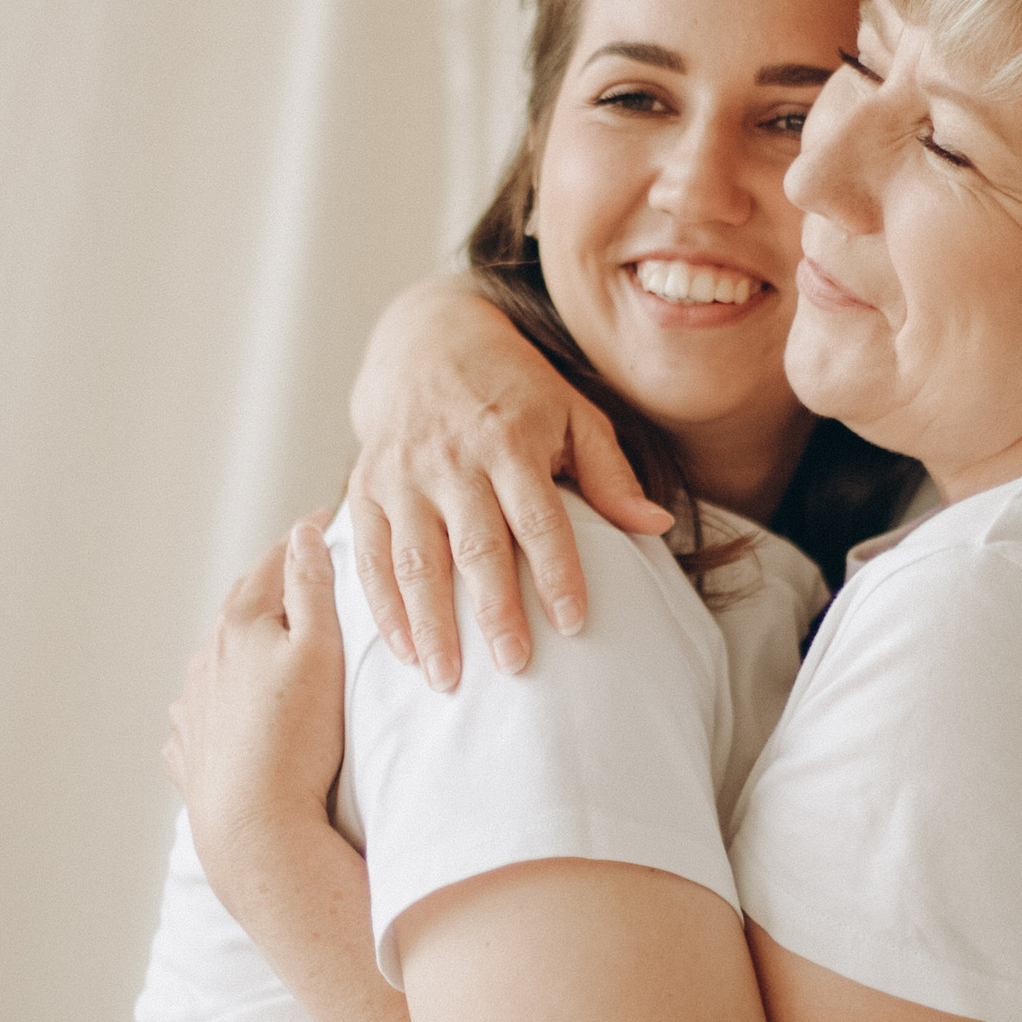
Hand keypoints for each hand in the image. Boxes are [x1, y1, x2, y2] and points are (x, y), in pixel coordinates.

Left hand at [165, 520, 347, 909]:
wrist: (254, 825)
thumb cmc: (298, 738)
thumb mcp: (321, 651)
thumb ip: (311, 588)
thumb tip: (301, 535)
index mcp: (238, 624)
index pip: (272, 565)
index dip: (301, 541)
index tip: (323, 522)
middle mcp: (205, 659)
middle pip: (239, 608)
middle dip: (267, 588)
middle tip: (296, 572)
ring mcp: (191, 707)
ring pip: (216, 660)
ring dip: (241, 645)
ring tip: (266, 644)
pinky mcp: (190, 752)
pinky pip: (201, 714)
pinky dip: (218, 701)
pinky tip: (229, 711)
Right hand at [347, 278, 669, 689]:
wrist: (427, 342)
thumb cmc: (515, 389)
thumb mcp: (573, 414)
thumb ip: (610, 474)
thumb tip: (656, 526)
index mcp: (510, 440)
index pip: (539, 517)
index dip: (557, 572)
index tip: (574, 624)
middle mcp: (452, 458)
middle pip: (475, 545)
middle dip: (493, 611)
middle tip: (513, 667)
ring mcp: (402, 474)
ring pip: (415, 559)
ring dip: (430, 623)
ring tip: (448, 678)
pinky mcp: (365, 486)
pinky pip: (370, 554)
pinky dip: (382, 606)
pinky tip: (403, 649)